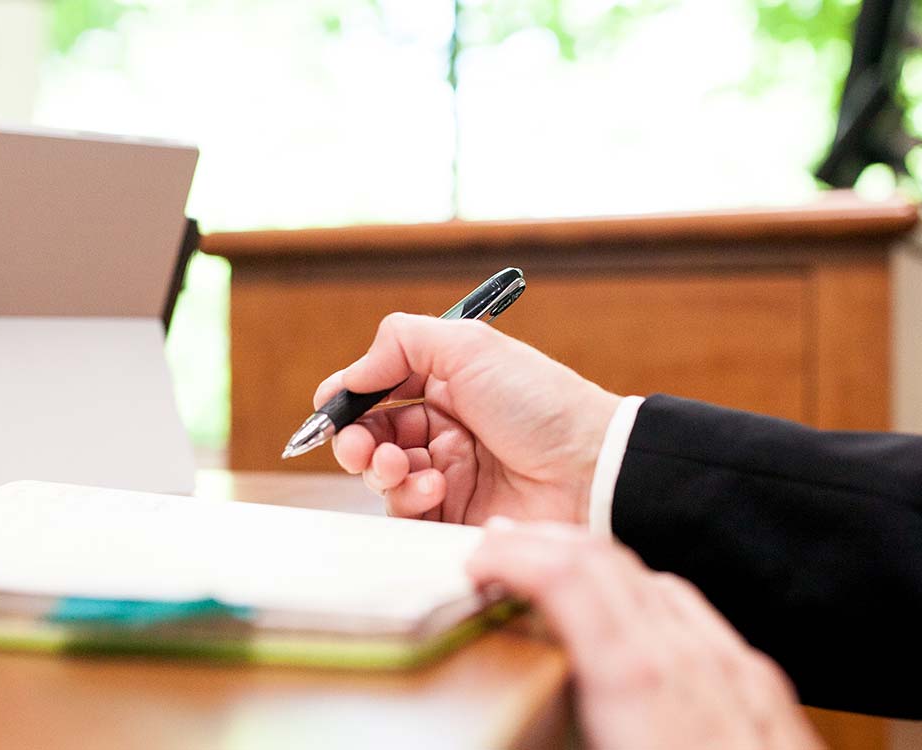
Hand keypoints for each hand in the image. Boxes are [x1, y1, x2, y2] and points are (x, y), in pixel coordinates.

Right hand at [313, 313, 620, 524]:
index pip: (380, 393)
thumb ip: (401, 343)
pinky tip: (435, 487)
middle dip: (355, 441)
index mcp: (448, 387)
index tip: (330, 407)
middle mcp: (445, 431)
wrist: (591, 469)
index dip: (350, 400)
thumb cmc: (541, 403)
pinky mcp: (456, 519)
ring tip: (403, 467)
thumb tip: (351, 373)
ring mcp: (450, 477)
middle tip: (358, 446)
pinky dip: (409, 499)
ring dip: (381, 470)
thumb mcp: (470, 347)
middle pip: (373, 438)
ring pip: (383, 478)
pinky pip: (407, 514)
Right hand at [470, 520, 823, 749]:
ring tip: (549, 575)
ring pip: (658, 585)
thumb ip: (550, 737)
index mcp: (645, 689)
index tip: (477, 564)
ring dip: (594, 569)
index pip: (573, 580)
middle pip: (614, 566)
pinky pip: (697, 622)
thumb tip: (496, 738)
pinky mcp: (765, 696)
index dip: (517, 557)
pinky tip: (629, 625)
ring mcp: (740, 676)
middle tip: (497, 551)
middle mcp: (698, 666)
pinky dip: (643, 601)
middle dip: (546, 547)